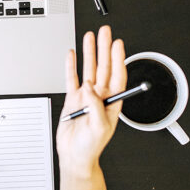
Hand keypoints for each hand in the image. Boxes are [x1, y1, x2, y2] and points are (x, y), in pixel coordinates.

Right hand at [56, 26, 126, 176]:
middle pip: (104, 67)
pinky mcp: (73, 100)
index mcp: (112, 103)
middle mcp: (100, 96)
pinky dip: (71, 66)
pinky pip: (72, 79)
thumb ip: (96, 106)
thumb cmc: (91, 147)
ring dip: (89, 52)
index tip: (118, 44)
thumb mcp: (99, 127)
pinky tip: (72, 55)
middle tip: (105, 32)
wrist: (74, 156)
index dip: (118, 58)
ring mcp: (86, 97)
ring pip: (89, 69)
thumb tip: (89, 87)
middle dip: (104, 48)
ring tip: (89, 37)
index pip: (117, 75)